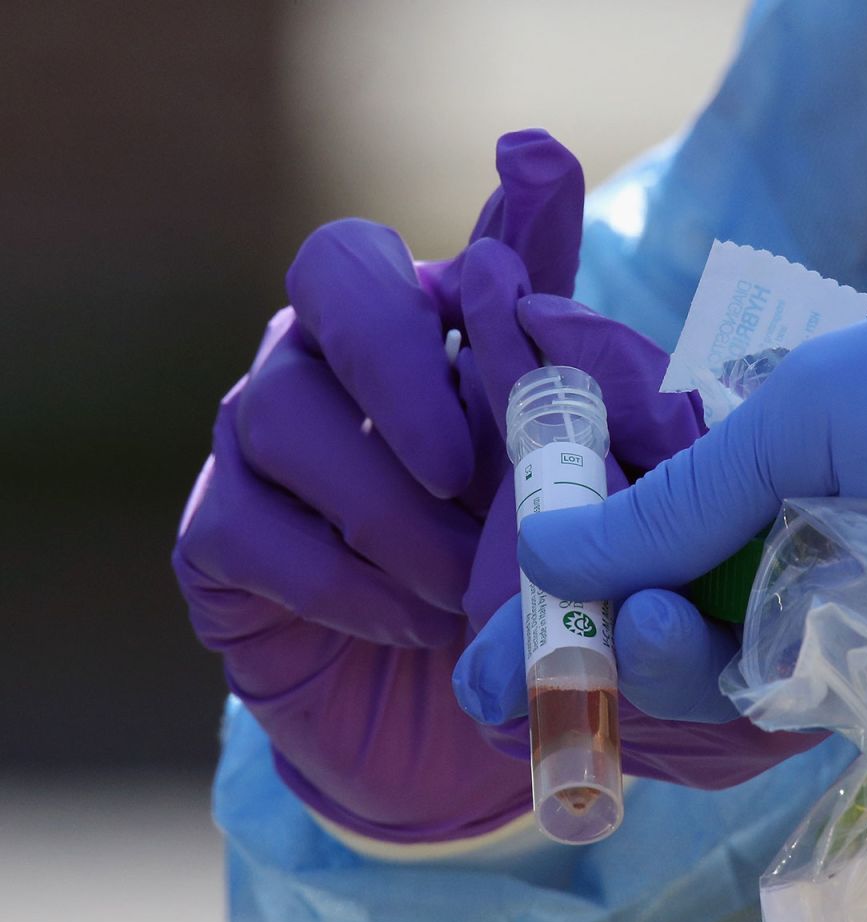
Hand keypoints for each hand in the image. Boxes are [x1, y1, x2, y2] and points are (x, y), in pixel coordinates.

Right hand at [172, 131, 587, 842]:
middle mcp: (328, 356)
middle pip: (333, 278)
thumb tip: (553, 173)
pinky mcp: (217, 533)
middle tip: (463, 467)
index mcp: (422, 329)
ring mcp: (258, 438)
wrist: (447, 719)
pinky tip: (415, 621)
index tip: (536, 174)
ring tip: (467, 588)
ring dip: (392, 510)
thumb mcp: (563, 485)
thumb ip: (565, 356)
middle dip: (405, 363)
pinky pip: (252, 528)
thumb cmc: (508, 579)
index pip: (446, 242)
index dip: (497, 221)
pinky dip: (345, 582)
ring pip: (288, 414)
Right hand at [459, 286, 866, 748]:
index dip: (567, 600)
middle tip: (571, 645)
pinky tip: (694, 665)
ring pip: (707, 675)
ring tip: (657, 629)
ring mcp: (821, 619)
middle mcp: (774, 555)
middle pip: (658, 627)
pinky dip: (726, 696)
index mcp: (748, 483)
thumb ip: (672, 504)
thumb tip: (542, 555)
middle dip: (599, 648)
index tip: (491, 650)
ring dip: (662, 666)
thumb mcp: (784, 429)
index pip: (636, 551)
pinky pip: (777, 704)